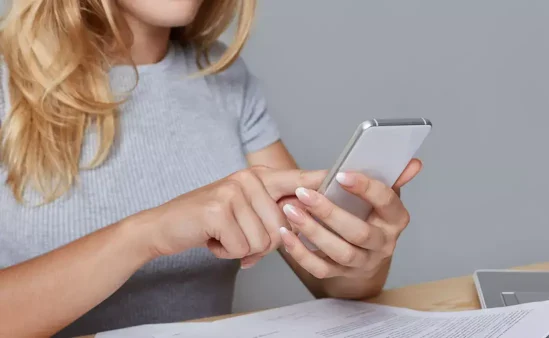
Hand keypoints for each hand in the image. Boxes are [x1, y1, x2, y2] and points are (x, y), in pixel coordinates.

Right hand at [142, 166, 325, 267]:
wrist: (164, 227)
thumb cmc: (209, 223)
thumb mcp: (243, 212)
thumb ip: (272, 214)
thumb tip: (302, 226)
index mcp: (259, 176)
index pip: (297, 177)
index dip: (320, 180)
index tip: (345, 175)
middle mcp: (248, 178)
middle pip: (282, 226)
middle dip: (261, 244)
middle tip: (236, 237)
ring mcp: (234, 190)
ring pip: (264, 240)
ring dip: (242, 249)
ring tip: (223, 235)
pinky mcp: (219, 208)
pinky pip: (242, 247)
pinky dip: (227, 252)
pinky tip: (213, 239)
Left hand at [279, 159, 421, 278]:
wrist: (363, 252)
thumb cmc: (370, 214)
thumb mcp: (382, 195)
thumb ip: (392, 177)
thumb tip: (413, 163)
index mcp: (395, 219)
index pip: (386, 201)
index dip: (365, 188)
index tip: (341, 174)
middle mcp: (383, 244)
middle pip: (359, 232)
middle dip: (329, 212)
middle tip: (304, 193)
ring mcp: (362, 262)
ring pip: (340, 252)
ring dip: (312, 231)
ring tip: (291, 210)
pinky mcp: (341, 274)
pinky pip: (320, 269)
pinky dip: (301, 253)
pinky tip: (286, 234)